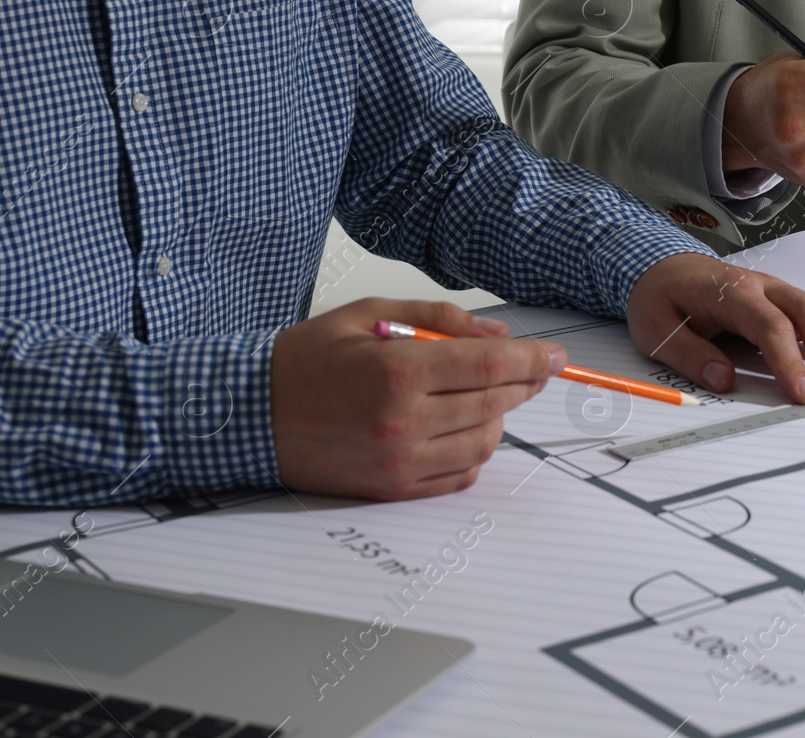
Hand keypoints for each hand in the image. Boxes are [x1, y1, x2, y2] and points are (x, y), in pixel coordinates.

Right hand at [271, 299, 565, 500]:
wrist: (248, 414)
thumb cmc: (305, 360)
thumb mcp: (370, 315)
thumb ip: (439, 319)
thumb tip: (499, 335)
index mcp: (397, 371)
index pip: (490, 365)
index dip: (533, 360)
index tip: (556, 357)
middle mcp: (402, 421)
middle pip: (495, 403)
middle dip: (521, 383)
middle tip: (529, 369)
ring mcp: (399, 461)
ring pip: (485, 441)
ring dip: (498, 416)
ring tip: (483, 394)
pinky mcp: (392, 488)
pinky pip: (459, 475)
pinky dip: (474, 451)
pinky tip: (462, 427)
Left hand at [627, 253, 804, 404]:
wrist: (664, 267)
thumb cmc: (662, 299)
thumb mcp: (656, 328)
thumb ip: (690, 354)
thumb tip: (724, 380)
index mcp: (732, 292)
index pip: (770, 325)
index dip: (790, 361)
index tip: (803, 395)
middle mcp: (764, 286)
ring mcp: (780, 291)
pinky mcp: (788, 302)